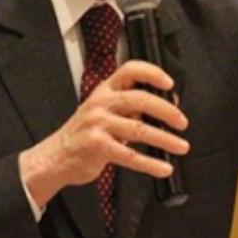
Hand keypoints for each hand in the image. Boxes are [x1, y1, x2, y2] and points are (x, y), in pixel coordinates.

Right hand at [18, 60, 188, 209]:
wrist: (55, 157)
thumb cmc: (86, 133)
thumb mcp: (104, 111)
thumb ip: (131, 108)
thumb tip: (168, 108)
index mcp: (105, 90)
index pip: (130, 70)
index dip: (152, 73)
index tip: (169, 84)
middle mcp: (101, 103)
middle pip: (140, 99)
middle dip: (167, 111)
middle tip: (182, 122)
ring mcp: (97, 124)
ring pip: (139, 129)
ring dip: (165, 139)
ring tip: (181, 146)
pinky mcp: (96, 146)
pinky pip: (129, 155)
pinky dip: (150, 163)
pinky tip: (163, 168)